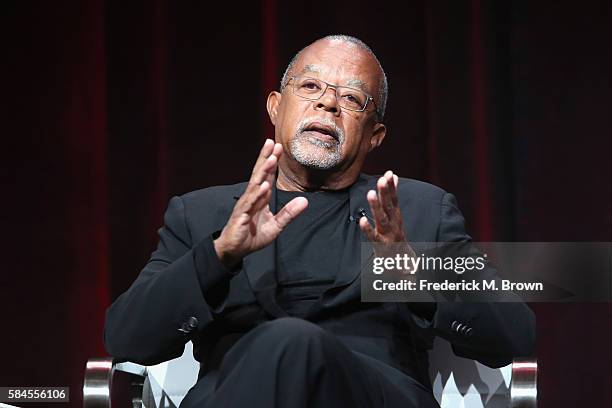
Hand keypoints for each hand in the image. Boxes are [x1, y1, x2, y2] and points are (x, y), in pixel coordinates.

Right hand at [214, 139, 307, 267]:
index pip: (267, 176)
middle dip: (266, 158)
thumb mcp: (276, 226)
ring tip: (271, 159)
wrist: (234, 251)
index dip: (273, 162)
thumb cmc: (251, 237)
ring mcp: (245, 205)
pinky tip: (263, 186)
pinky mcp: (240, 216)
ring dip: (263, 172)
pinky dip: (256, 195)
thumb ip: (289, 213)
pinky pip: (249, 203)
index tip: (279, 147)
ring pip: (254, 185)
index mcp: (260, 198)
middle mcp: (252, 197)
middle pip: (259, 174)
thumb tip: (305, 201)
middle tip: (272, 142)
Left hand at [359, 171, 415, 274]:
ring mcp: (388, 235)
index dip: (391, 186)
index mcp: (396, 216)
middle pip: (389, 207)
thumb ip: (392, 196)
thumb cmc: (396, 236)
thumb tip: (393, 176)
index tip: (389, 173)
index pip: (394, 199)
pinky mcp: (380, 246)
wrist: (403, 264)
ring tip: (370, 194)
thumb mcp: (395, 216)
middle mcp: (393, 224)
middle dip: (385, 193)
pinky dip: (368, 229)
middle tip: (381, 179)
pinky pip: (373, 237)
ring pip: (382, 219)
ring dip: (376, 207)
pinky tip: (362, 220)